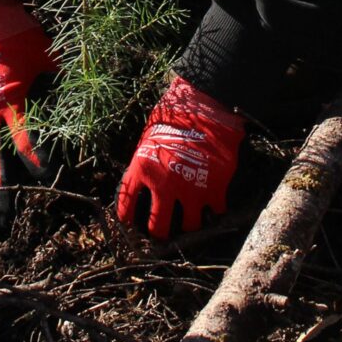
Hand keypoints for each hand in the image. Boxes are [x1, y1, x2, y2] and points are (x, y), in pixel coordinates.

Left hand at [117, 74, 245, 238]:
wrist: (204, 107)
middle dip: (159, 233)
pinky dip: (215, 210)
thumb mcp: (149, 137)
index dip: (127, 218)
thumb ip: (147, 162)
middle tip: (162, 233)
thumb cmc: (175, 115)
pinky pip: (215, 211)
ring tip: (191, 220)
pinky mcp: (214, 189)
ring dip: (189, 224)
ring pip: (189, 226)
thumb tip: (145, 178)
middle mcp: (163, 186)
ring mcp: (190, 190)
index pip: (126, 206)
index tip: (131, 223)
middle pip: (157, 227)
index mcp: (141, 170)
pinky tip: (214, 204)